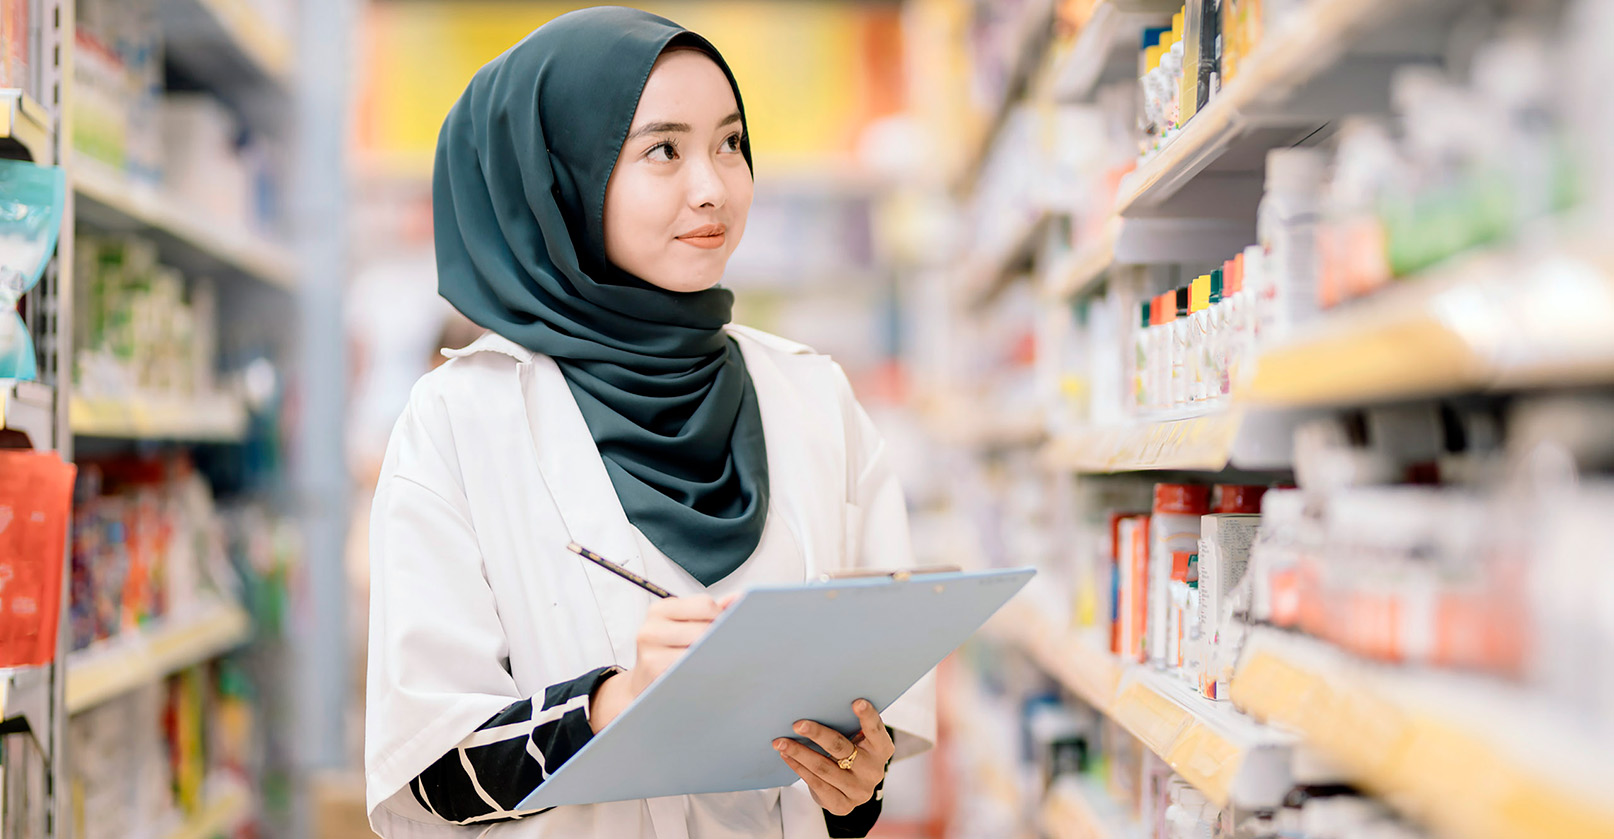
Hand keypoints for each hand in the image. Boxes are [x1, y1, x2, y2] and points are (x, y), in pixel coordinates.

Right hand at [590, 594, 738, 732]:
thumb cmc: (668, 651)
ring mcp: (650, 651)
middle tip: (724, 647)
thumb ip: (711, 611)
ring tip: (712, 660)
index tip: (723, 627)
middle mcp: (651, 628)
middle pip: (704, 628)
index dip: (720, 617)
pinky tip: (702, 672)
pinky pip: (691, 669)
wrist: (643, 683)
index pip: (704, 605)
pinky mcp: (654, 671)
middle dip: (720, 638)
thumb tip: (738, 598)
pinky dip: (703, 671)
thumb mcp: (684, 625)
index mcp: (660, 610)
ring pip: (699, 649)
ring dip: (712, 655)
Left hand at [773, 699, 894, 815]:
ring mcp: (859, 790)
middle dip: (817, 734)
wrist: (851, 788)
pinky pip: (816, 784)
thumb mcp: (857, 739)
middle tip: (798, 724)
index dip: (868, 716)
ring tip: (780, 742)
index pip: (875, 730)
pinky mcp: (843, 805)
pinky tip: (786, 756)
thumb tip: (816, 705)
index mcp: (881, 749)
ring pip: (823, 768)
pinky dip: (798, 767)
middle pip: (841, 748)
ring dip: (799, 752)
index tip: (857, 702)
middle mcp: (873, 771)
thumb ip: (848, 725)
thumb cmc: (852, 752)